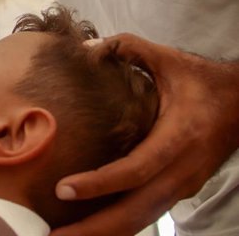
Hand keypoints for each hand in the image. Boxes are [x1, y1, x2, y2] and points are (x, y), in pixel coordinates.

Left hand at [51, 33, 238, 235]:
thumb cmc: (200, 82)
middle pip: (134, 212)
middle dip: (92, 228)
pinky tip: (86, 231)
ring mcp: (180, 187)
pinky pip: (143, 216)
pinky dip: (115, 228)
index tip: (63, 188)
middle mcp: (180, 171)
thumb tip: (86, 47)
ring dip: (100, 234)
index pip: (135, 170)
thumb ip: (128, 48)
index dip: (99, 183)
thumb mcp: (167, 59)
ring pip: (139, 221)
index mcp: (177, 139)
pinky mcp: (176, 193)